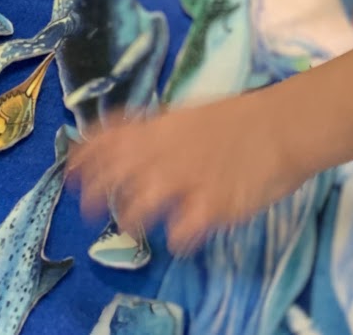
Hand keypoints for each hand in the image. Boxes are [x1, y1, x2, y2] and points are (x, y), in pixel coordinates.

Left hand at [70, 94, 310, 253]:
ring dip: (131, 219)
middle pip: (116, 173)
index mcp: (162, 126)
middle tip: (87, 211)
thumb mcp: (189, 115)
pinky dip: (176, 238)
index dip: (85, 153)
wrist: (283, 126)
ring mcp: (188, 179)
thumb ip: (156, 129)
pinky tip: (181, 237)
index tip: (69, 169)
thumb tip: (124, 137)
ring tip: (135, 226)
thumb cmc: (238, 119)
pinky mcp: (213, 205)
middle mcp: (167, 151)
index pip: (110, 135)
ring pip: (139, 205)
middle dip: (94, 193)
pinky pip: (182, 232)